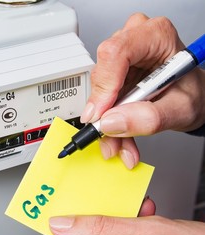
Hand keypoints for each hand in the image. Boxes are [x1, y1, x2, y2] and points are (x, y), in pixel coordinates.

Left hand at [49, 198, 204, 234]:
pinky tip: (144, 220)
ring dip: (120, 224)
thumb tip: (64, 225)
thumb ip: (104, 229)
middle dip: (103, 224)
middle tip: (116, 211)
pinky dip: (131, 230)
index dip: (73, 232)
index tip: (78, 212)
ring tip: (138, 213)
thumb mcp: (150, 234)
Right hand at [82, 13, 204, 168]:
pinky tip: (118, 135)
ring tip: (121, 142)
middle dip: (105, 112)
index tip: (102, 114)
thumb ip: (150, 117)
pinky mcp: (111, 74)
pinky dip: (107, 121)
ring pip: (98, 91)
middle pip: (103, 73)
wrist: (190, 98)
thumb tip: (112, 121)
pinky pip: (99, 99)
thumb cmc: (191, 93)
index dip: (105, 85)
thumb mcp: (180, 109)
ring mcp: (120, 57)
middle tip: (112, 137)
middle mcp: (134, 40)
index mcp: (156, 36)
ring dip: (106, 122)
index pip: (116, 52)